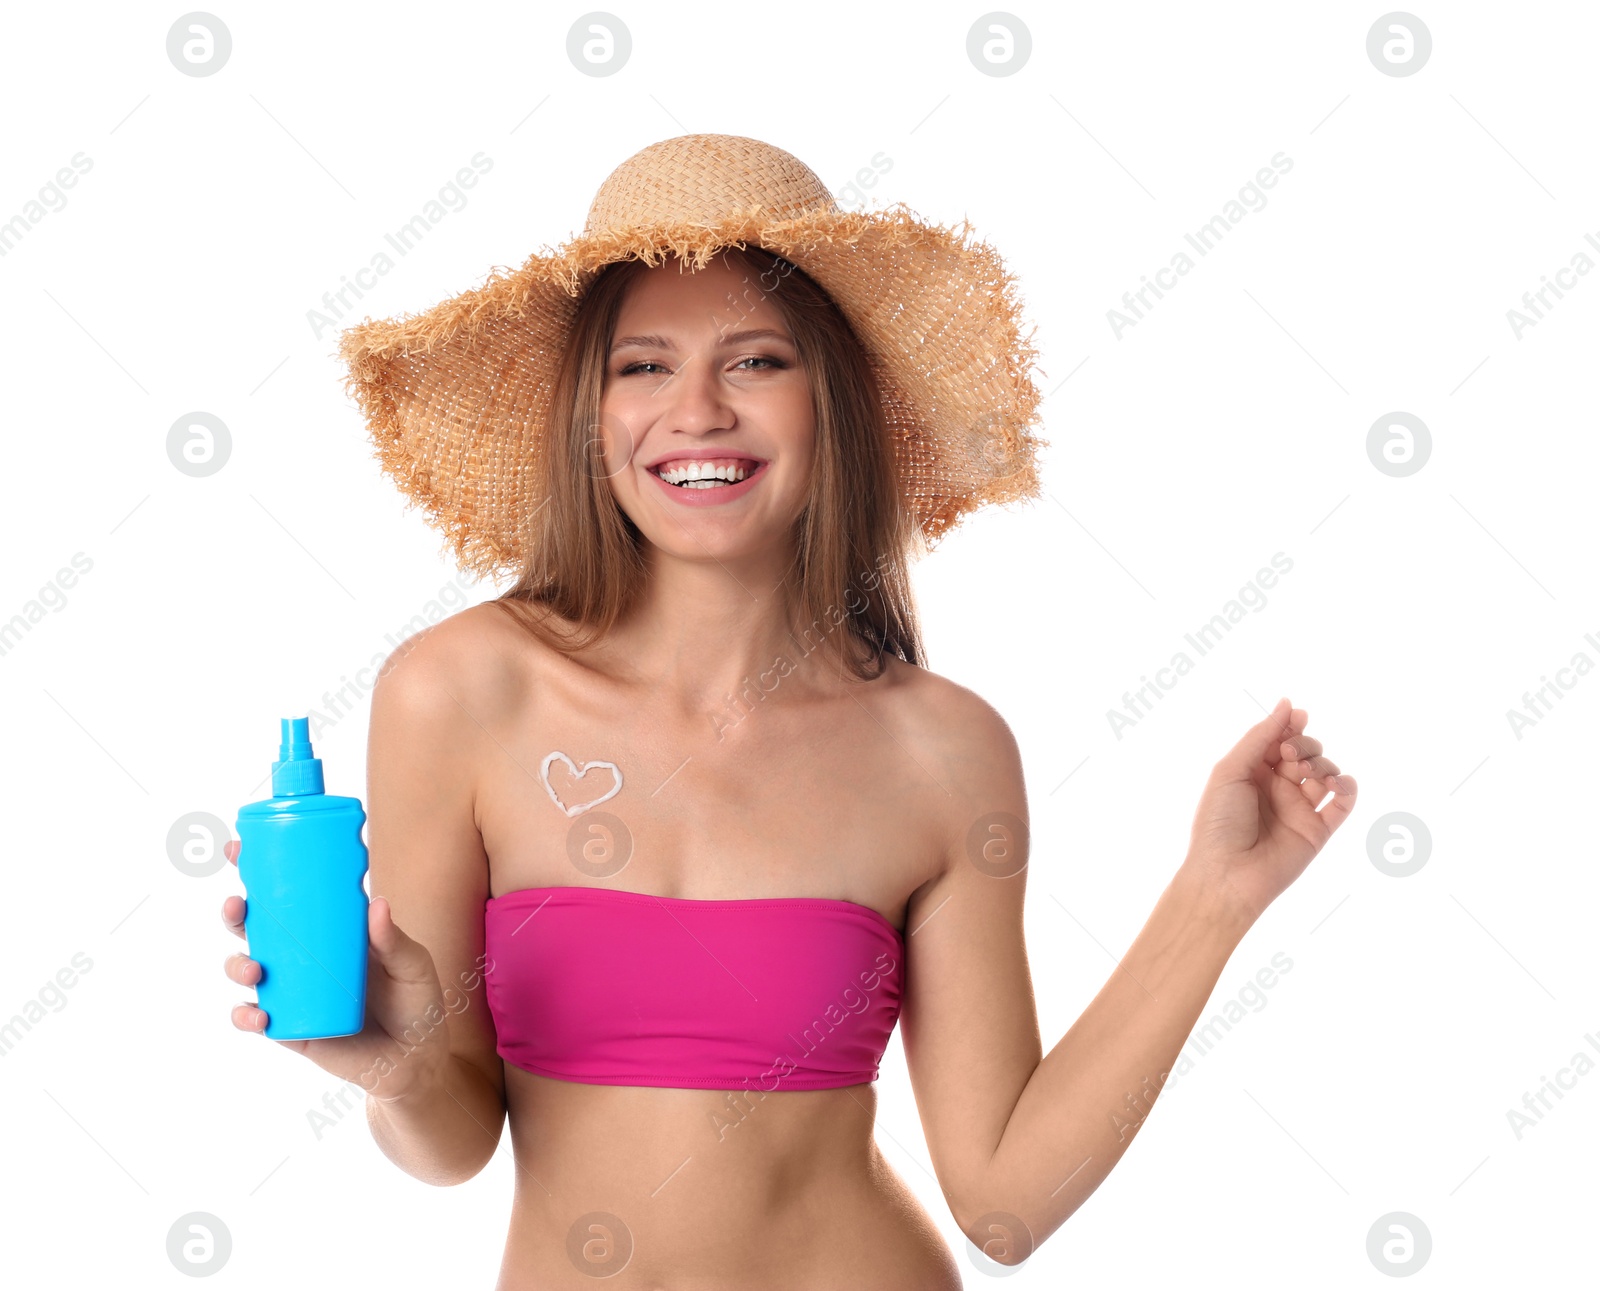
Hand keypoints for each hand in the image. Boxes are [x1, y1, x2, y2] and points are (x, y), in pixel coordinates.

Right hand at [221, 839, 452, 1101]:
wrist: (417, 1063)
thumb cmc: (417, 1003)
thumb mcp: (413, 966)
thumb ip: (394, 941)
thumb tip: (376, 904)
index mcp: (330, 932)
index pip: (288, 895)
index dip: (259, 871)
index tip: (239, 848)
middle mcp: (303, 959)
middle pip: (256, 929)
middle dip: (236, 913)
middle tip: (237, 905)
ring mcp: (293, 993)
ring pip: (248, 971)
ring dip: (238, 965)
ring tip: (256, 968)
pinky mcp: (291, 1030)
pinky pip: (258, 1020)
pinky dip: (247, 1016)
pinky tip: (258, 1014)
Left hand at [1178, 697, 1356, 928]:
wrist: (1227, 874)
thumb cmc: (1218, 822)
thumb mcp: (1231, 771)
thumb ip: (1261, 737)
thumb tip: (1288, 704)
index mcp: (1252, 772)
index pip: (1280, 739)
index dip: (1291, 727)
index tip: (1298, 719)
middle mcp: (1277, 788)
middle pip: (1306, 752)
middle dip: (1305, 745)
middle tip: (1291, 756)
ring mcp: (1299, 809)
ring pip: (1326, 773)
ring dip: (1323, 764)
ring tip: (1307, 774)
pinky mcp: (1318, 831)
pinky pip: (1343, 803)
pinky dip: (1348, 788)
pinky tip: (1337, 785)